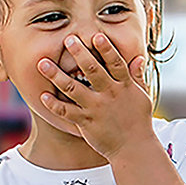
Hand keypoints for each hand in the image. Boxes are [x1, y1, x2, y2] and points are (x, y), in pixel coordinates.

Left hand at [38, 33, 153, 158]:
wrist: (133, 148)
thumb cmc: (139, 120)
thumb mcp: (143, 96)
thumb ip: (138, 77)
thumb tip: (139, 58)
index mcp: (124, 86)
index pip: (116, 64)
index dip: (107, 49)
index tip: (96, 36)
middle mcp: (109, 95)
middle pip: (92, 70)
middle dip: (80, 54)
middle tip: (68, 39)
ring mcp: (96, 109)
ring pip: (73, 88)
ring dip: (56, 75)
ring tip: (42, 63)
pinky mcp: (85, 122)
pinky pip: (66, 112)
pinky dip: (54, 104)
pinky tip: (42, 95)